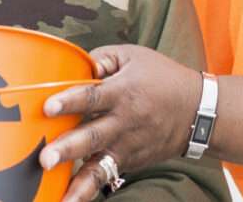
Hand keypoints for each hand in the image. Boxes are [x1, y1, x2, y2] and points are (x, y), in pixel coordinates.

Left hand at [38, 44, 202, 201]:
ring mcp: (128, 146)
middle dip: (68, 148)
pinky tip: (71, 201)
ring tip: (62, 199)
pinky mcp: (131, 162)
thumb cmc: (162, 78)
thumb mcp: (134, 56)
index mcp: (123, 91)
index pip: (93, 96)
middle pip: (93, 136)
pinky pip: (108, 176)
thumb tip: (75, 65)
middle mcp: (124, 122)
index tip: (48, 107)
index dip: (70, 101)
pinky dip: (91, 189)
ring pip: (101, 167)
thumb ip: (102, 58)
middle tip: (45, 158)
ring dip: (80, 183)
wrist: (197, 111)